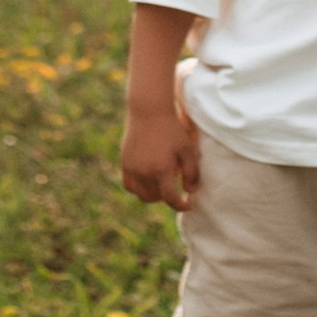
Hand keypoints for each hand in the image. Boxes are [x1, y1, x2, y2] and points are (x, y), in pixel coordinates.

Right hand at [120, 90, 201, 208]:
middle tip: (175, 189)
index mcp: (161, 170)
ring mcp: (132, 169)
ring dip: (153, 195)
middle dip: (167, 197)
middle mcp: (144, 172)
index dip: (181, 205)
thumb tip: (190, 191)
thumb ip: (192, 172)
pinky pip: (129, 186)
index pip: (170, 199)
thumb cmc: (172, 129)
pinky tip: (148, 181)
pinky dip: (139, 188)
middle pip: (156, 198)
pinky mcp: (124, 163)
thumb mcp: (187, 149)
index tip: (188, 205)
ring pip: (141, 195)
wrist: (149, 111)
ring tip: (162, 186)